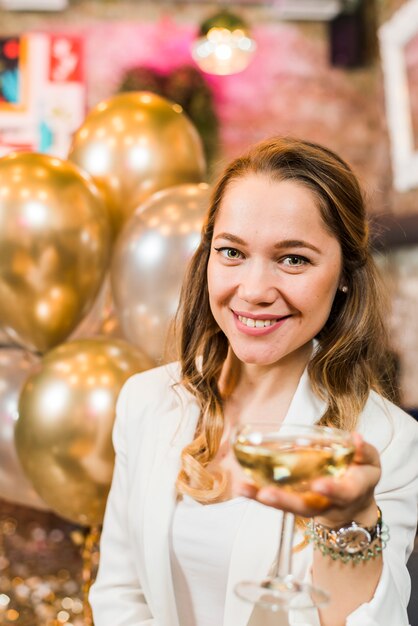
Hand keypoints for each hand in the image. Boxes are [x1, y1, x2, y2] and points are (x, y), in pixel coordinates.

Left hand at [238, 433, 380, 525]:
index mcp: (351, 492)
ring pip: (286, 507)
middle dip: (287, 501)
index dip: (332, 490)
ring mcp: (309, 506)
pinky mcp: (294, 503)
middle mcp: (327, 504)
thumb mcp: (370, 463)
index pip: (344, 492)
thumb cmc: (359, 476)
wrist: (353, 506)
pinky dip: (257, 495)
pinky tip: (241, 485)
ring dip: (265, 499)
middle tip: (268, 494)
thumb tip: (355, 438)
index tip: (319, 485)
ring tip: (243, 488)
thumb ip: (363, 452)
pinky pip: (276, 501)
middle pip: (307, 507)